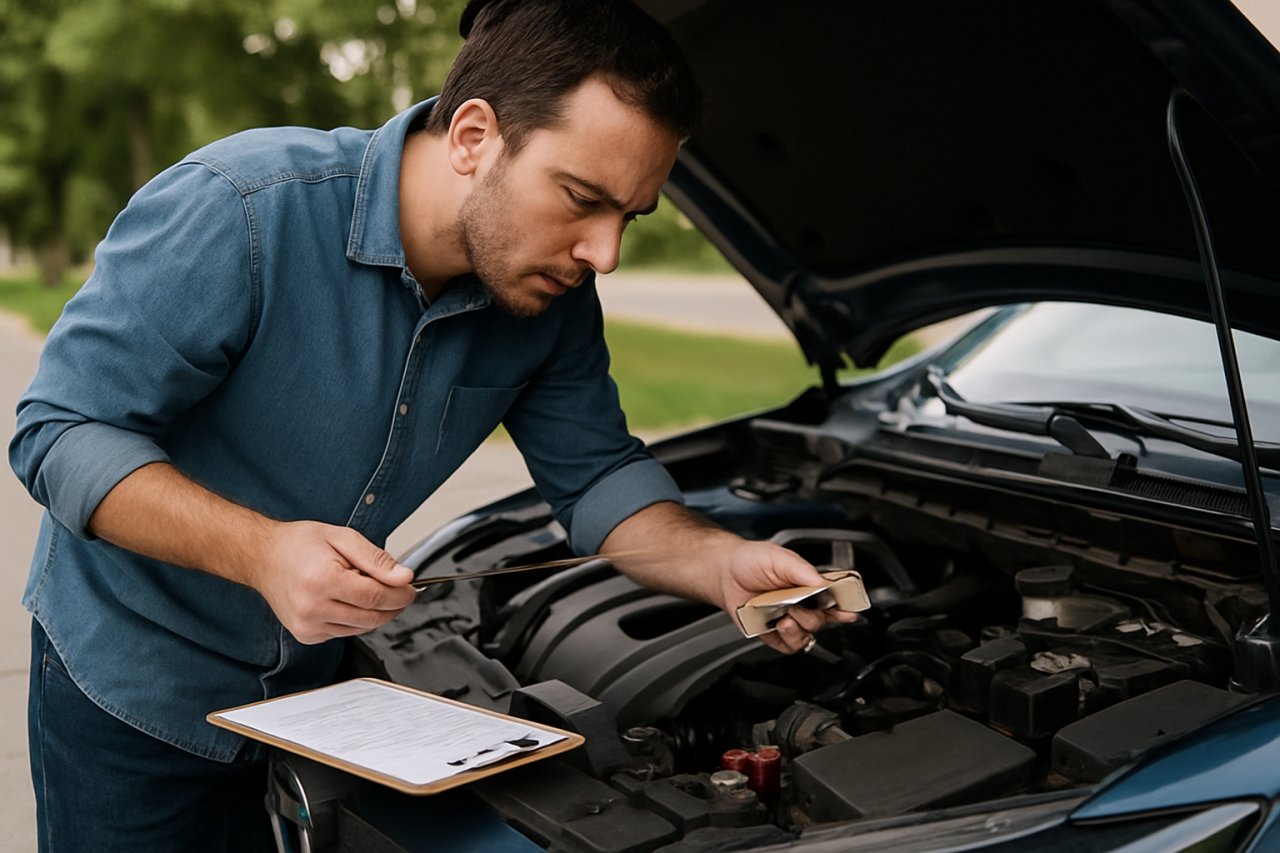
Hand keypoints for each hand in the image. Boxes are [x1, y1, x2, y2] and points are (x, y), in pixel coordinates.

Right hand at [250, 521, 415, 644]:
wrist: (263, 557)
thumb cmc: (298, 544)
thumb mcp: (343, 537)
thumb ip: (376, 559)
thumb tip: (403, 577)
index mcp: (322, 581)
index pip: (376, 597)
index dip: (400, 594)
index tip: (411, 588)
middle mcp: (312, 608)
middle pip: (372, 617)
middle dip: (393, 604)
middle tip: (400, 589)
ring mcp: (307, 626)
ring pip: (361, 628)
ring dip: (375, 612)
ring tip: (365, 587)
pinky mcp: (306, 635)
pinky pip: (345, 632)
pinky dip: (356, 619)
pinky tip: (347, 599)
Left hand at [713, 540, 858, 654]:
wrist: (724, 572)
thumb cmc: (751, 560)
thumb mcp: (779, 557)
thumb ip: (803, 570)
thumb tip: (824, 583)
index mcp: (809, 584)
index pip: (835, 597)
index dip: (845, 605)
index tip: (849, 611)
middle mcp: (802, 604)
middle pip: (823, 620)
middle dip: (814, 616)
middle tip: (798, 605)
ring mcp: (789, 619)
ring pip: (808, 635)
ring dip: (799, 628)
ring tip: (785, 616)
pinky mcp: (774, 633)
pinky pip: (789, 645)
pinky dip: (787, 639)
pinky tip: (779, 625)